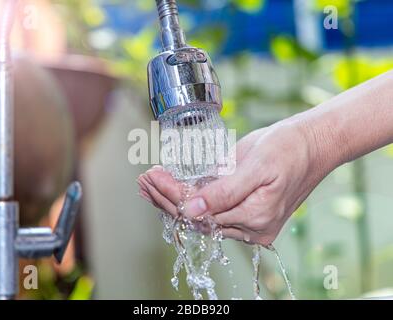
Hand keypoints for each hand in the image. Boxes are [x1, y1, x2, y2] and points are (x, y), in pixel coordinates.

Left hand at [138, 119, 335, 245]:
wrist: (314, 144)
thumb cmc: (289, 148)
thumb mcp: (258, 165)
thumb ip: (226, 191)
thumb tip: (193, 210)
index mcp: (256, 216)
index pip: (201, 212)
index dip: (172, 195)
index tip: (151, 177)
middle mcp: (253, 228)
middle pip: (197, 218)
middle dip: (167, 199)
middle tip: (144, 180)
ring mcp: (251, 224)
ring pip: (202, 218)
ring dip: (174, 202)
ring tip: (150, 185)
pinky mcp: (249, 215)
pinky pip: (213, 213)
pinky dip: (190, 201)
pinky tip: (172, 191)